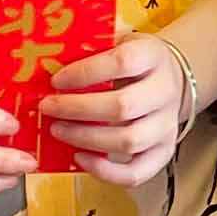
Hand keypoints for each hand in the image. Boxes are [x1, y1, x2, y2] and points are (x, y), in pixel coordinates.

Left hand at [42, 34, 190, 189]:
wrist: (170, 78)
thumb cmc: (134, 62)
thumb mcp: (118, 42)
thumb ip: (91, 51)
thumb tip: (46, 64)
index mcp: (153, 56)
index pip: (122, 63)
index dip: (85, 72)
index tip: (57, 80)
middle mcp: (165, 92)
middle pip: (123, 106)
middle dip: (78, 110)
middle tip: (48, 108)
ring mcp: (167, 125)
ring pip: (128, 141)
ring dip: (86, 139)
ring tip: (58, 131)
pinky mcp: (164, 152)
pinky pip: (136, 172)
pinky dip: (105, 172)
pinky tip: (80, 158)